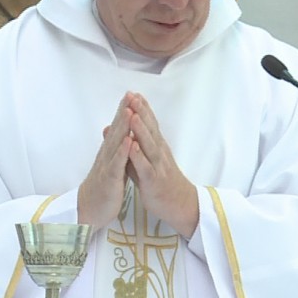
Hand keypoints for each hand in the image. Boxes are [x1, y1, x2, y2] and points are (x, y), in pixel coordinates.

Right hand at [78, 94, 133, 228]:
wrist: (90, 209)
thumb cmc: (104, 187)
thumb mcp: (112, 165)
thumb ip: (115, 149)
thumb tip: (117, 133)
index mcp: (110, 152)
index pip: (118, 127)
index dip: (125, 110)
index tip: (133, 94)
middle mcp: (107, 155)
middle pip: (116, 129)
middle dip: (124, 111)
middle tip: (130, 93)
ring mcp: (107, 166)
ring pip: (116, 143)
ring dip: (123, 126)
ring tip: (130, 110)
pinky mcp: (110, 179)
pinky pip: (117, 164)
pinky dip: (124, 151)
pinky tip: (129, 140)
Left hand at [123, 92, 199, 236]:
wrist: (180, 204)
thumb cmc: (160, 182)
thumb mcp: (144, 162)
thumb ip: (132, 147)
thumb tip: (116, 131)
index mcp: (157, 147)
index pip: (150, 124)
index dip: (142, 109)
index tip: (133, 93)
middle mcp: (159, 152)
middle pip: (149, 129)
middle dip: (140, 112)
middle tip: (132, 95)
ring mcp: (157, 165)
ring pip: (148, 145)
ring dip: (140, 129)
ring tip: (132, 115)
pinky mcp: (154, 180)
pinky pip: (145, 166)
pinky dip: (139, 156)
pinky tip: (132, 146)